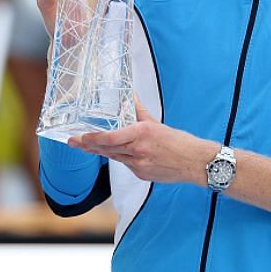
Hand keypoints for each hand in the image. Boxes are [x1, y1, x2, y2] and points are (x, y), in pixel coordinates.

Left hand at [68, 96, 217, 185]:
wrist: (196, 163)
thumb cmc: (181, 143)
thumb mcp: (158, 124)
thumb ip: (140, 112)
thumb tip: (130, 97)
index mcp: (142, 134)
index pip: (110, 138)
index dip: (92, 139)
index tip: (80, 136)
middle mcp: (138, 150)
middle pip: (106, 149)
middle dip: (88, 146)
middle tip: (74, 142)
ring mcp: (139, 165)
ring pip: (114, 157)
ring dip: (100, 152)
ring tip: (87, 147)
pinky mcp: (141, 174)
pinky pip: (126, 165)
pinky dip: (120, 158)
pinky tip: (118, 154)